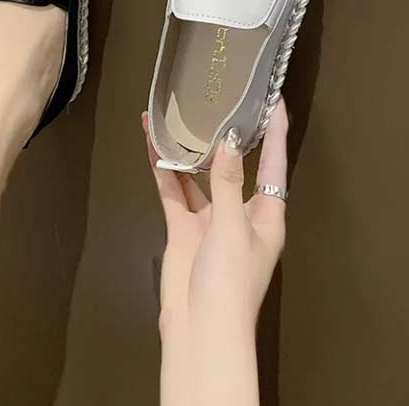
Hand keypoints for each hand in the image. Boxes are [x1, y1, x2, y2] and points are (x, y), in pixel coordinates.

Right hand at [143, 100, 287, 405]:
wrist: (200, 326)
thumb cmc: (231, 278)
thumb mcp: (233, 227)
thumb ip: (228, 182)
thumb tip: (229, 139)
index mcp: (266, 215)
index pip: (273, 165)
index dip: (275, 134)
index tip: (274, 101)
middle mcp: (239, 213)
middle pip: (233, 167)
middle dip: (223, 137)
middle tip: (215, 100)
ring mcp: (208, 220)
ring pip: (197, 176)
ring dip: (185, 150)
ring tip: (171, 117)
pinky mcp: (182, 228)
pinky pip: (173, 191)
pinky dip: (164, 170)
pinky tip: (152, 146)